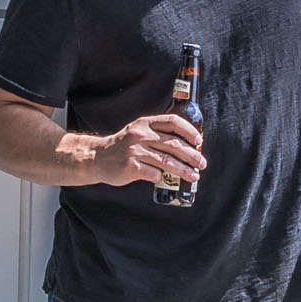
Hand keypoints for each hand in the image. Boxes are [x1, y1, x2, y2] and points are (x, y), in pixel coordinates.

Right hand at [78, 114, 204, 192]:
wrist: (98, 158)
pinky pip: (154, 174)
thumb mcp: (138, 131)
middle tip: (202, 163)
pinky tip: (165, 179)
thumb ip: (157, 133)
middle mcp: (141, 135)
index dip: (189, 131)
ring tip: (194, 175)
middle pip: (174, 144)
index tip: (199, 141)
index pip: (172, 122)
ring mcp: (135, 151)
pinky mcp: (131, 167)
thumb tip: (187, 144)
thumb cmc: (123, 146)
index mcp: (145, 123)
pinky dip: (162, 177)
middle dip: (192, 155)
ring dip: (184, 170)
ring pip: (167, 161)